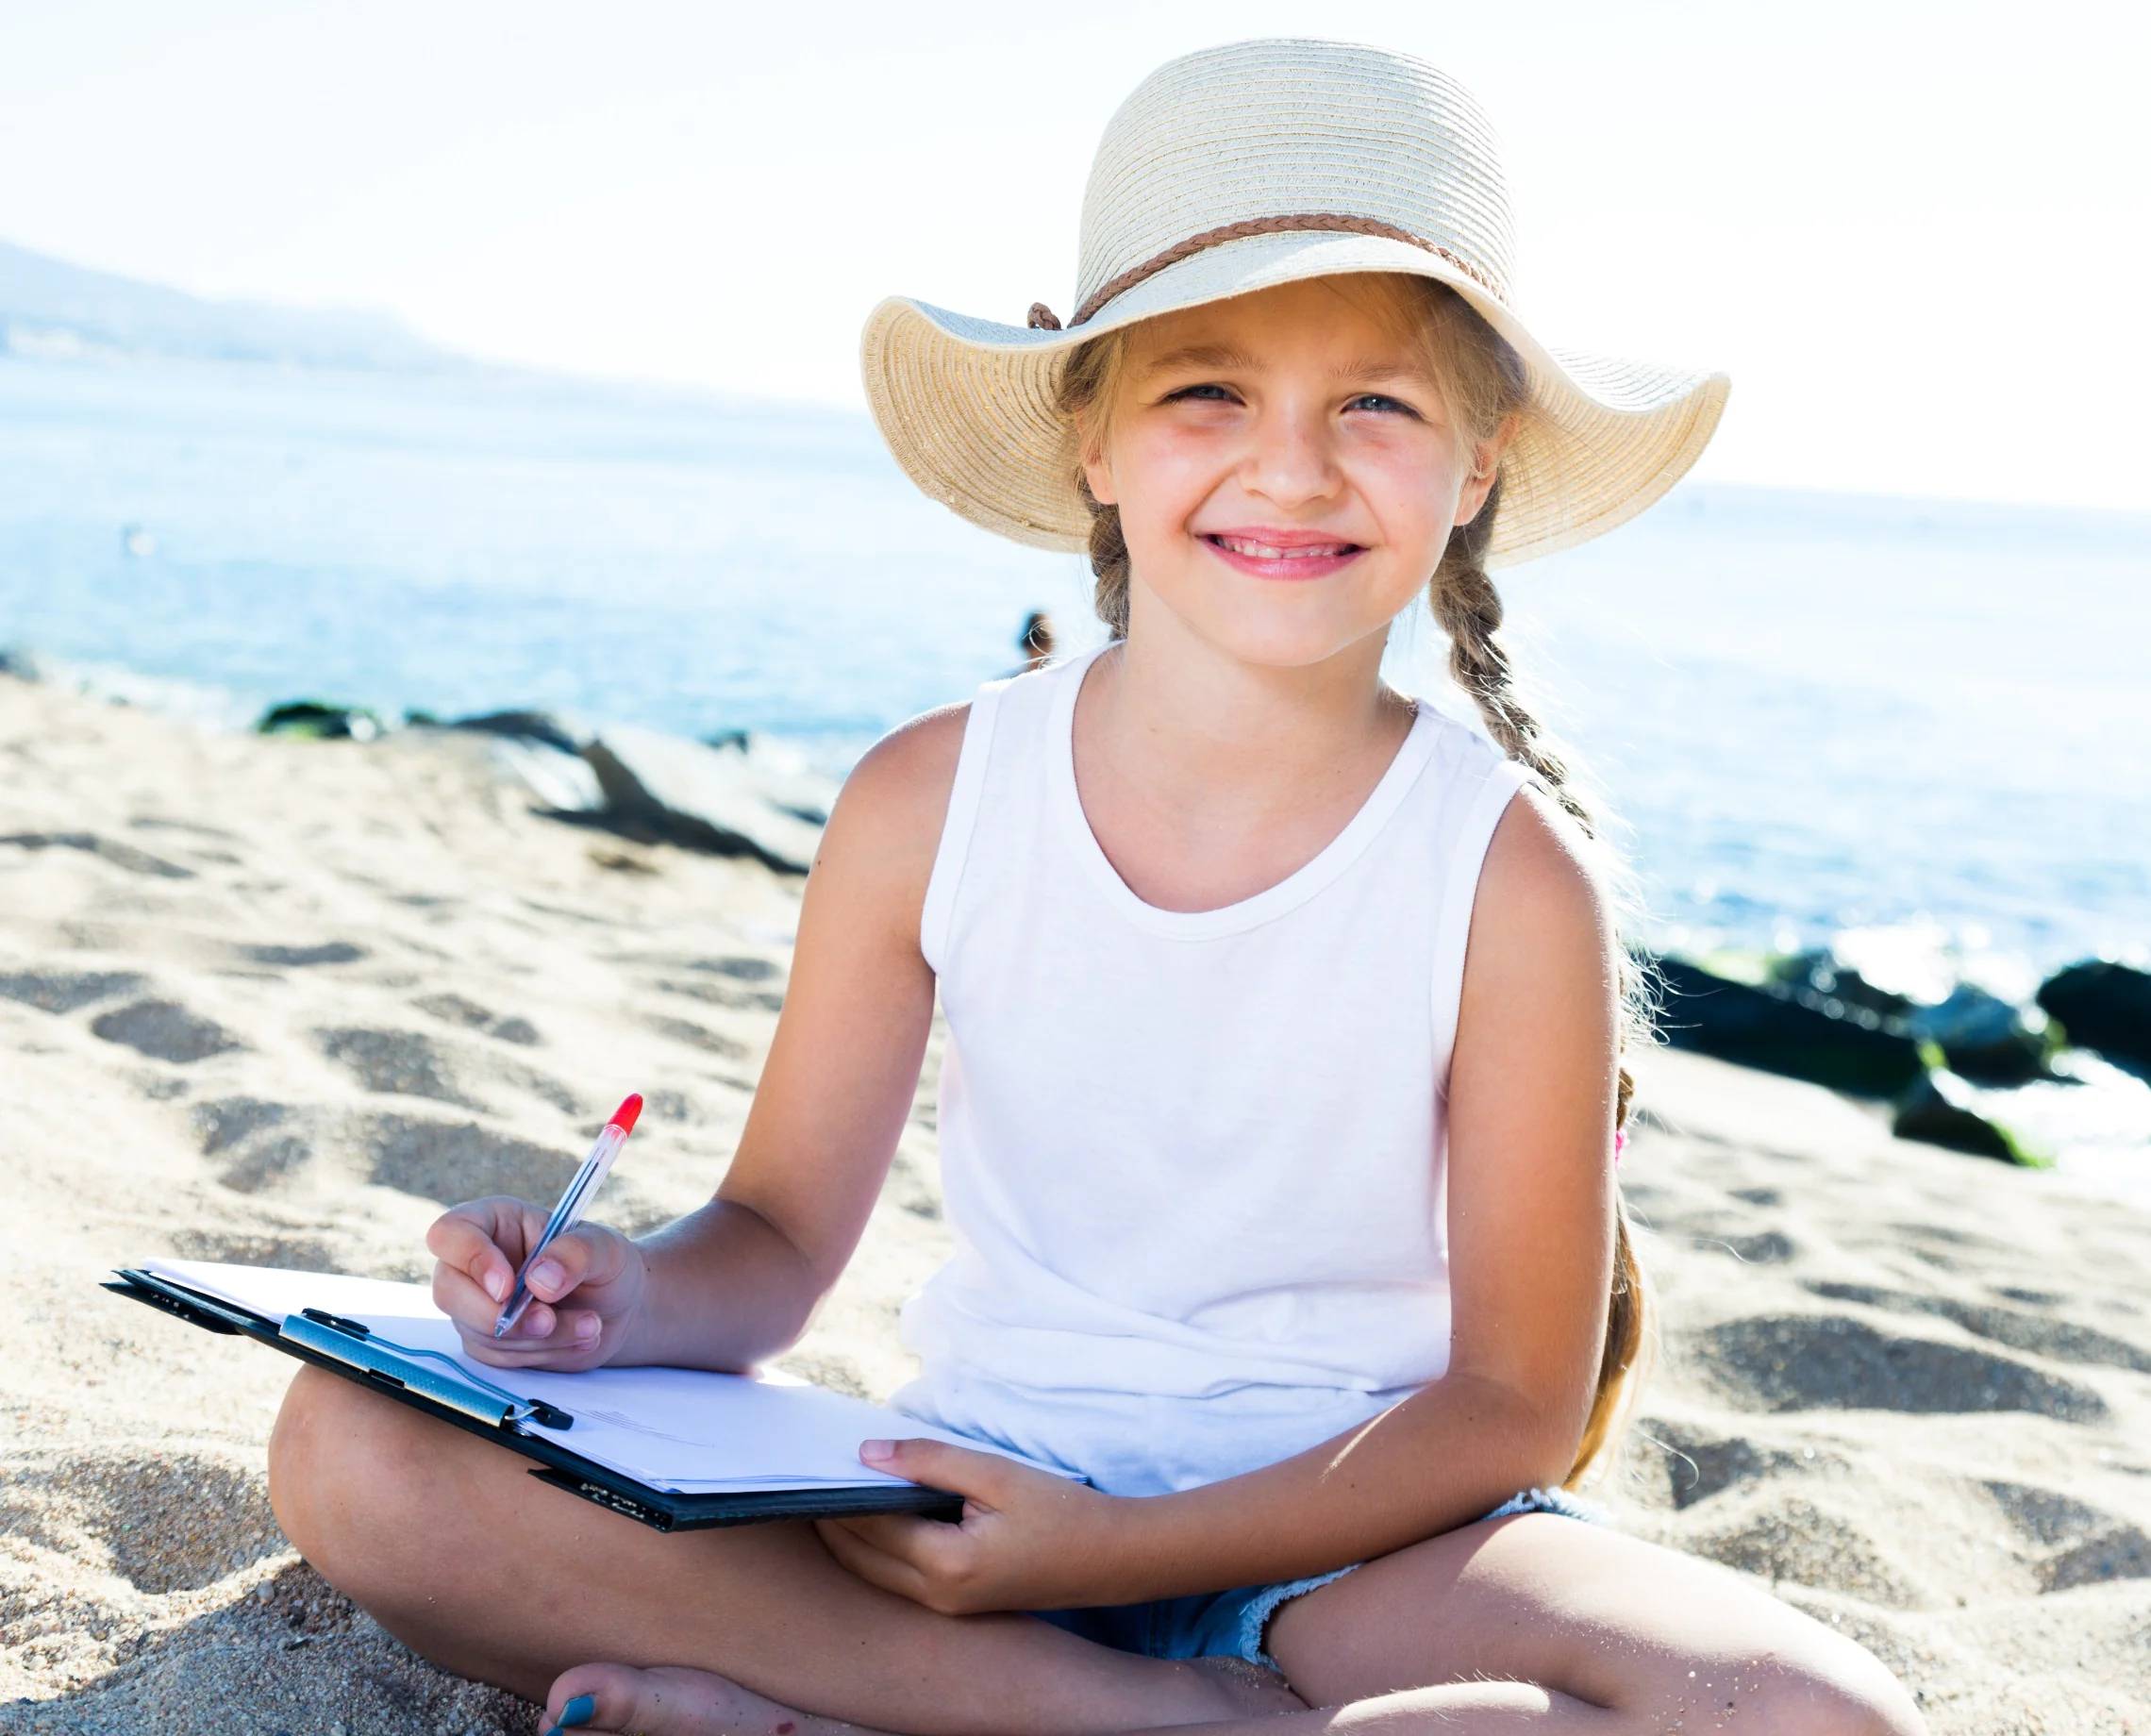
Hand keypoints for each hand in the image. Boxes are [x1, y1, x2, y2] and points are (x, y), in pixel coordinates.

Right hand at [426, 1197, 649, 1370]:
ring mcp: (476, 1304)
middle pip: (449, 1291)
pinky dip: (542, 1353)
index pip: (451, 1233)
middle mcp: (476, 1264)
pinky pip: (498, 1358)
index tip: (509, 1287)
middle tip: (549, 1320)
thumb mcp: (605, 1248)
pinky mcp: (488, 1341)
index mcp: (495, 1223)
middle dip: (499, 1316)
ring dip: (537, 1337)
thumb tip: (538, 1280)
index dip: (471, 1259)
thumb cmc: (605, 1266)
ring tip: (590, 1324)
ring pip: (479, 1332)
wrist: (618, 1309)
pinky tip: (578, 1337)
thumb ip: (575, 1254)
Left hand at [815, 1438, 1129, 1614]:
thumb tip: (868, 1452)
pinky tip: (877, 1514)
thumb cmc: (1059, 1510)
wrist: (1111, 1558)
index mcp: (947, 1564)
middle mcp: (938, 1595)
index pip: (868, 1527)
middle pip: (859, 1558)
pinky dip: (877, 1549)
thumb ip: (930, 1461)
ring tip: (833, 1489)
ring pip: (873, 1573)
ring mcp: (947, 1607)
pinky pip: (898, 1578)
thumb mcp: (996, 1473)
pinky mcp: (957, 1604)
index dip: (835, 1494)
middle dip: (829, 1520)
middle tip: (807, 1476)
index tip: (810, 1462)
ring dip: (849, 1537)